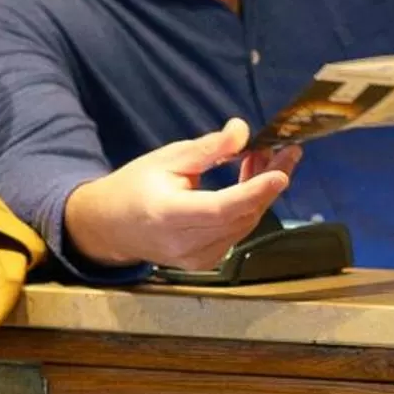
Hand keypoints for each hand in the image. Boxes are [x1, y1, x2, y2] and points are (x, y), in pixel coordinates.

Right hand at [63, 119, 293, 271]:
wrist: (110, 226)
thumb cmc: (136, 186)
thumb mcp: (168, 158)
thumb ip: (208, 148)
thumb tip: (242, 131)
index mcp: (169, 215)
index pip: (221, 208)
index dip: (254, 192)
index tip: (281, 173)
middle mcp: (185, 245)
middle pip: (240, 216)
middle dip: (267, 184)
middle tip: (283, 152)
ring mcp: (197, 259)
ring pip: (243, 225)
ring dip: (260, 194)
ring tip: (263, 160)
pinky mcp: (204, 263)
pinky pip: (236, 233)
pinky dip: (248, 208)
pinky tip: (249, 184)